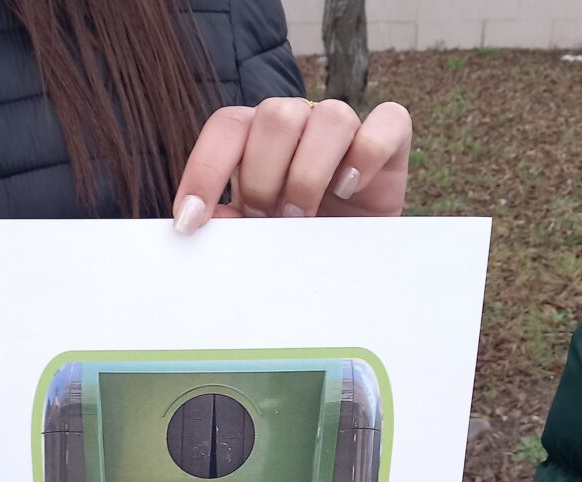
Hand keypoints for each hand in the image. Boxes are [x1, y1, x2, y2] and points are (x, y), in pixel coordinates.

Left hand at [172, 97, 411, 233]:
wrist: (349, 266)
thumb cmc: (293, 245)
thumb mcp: (255, 239)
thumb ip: (229, 226)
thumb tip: (206, 222)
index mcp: (256, 138)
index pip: (226, 128)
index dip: (205, 170)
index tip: (190, 222)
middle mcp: (298, 124)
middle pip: (275, 116)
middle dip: (263, 177)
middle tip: (267, 220)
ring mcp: (345, 129)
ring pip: (330, 116)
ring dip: (309, 174)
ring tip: (302, 217)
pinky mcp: (391, 143)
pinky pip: (388, 122)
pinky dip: (368, 154)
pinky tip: (349, 190)